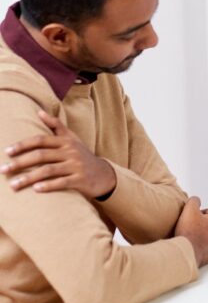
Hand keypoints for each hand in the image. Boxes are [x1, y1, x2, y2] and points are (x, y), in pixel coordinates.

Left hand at [0, 110, 116, 198]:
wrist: (103, 173)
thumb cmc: (82, 155)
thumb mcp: (72, 138)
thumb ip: (56, 126)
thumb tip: (39, 112)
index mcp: (66, 141)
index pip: (41, 140)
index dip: (23, 145)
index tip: (7, 151)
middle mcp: (71, 151)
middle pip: (42, 155)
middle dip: (20, 163)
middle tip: (3, 170)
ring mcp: (76, 165)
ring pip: (48, 170)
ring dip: (28, 178)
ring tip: (13, 185)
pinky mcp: (81, 179)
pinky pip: (62, 182)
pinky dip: (48, 186)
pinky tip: (35, 190)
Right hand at [175, 196, 207, 266]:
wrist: (186, 253)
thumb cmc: (189, 231)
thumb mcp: (189, 209)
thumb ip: (194, 200)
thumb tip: (196, 200)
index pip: (207, 212)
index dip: (196, 214)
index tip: (189, 219)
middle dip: (200, 225)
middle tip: (189, 228)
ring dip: (201, 236)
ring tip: (190, 238)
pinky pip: (205, 249)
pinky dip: (200, 247)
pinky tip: (191, 246)